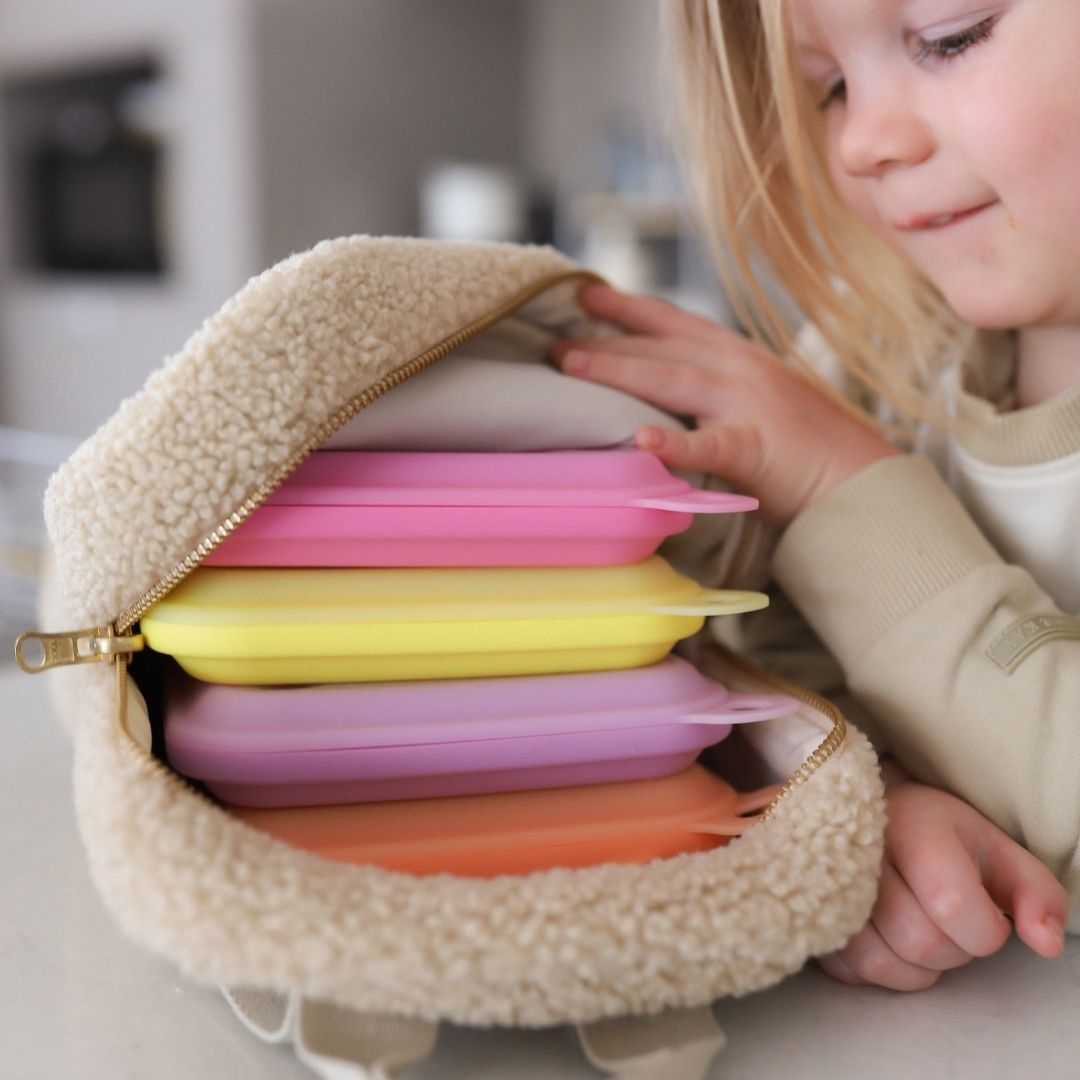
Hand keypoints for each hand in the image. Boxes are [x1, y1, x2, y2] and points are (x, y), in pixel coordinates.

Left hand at [552, 283, 897, 526]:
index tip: (583, 294)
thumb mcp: (757, 401)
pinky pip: (708, 445)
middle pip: (661, 347)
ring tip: (571, 366)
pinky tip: (641, 440)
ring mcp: (747, 405)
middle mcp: (739, 369)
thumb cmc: (806, 448)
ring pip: (672, 381)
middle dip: (605, 342)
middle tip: (553, 343)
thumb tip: (662, 391)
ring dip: (618, 370)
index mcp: (738, 357)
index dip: (628, 307)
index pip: (674, 323)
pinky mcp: (755, 448)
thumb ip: (713, 389)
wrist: (861, 481)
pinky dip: (674, 444)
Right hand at [818, 761, 1067, 990]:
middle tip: (950, 918)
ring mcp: (825, 879)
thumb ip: (1037, 893)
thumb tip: (1044, 942)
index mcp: (914, 826)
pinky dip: (881, 966)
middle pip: (920, 941)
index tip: (987, 911)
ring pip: (882, 962)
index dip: (986, 930)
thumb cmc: (936, 832)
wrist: (866, 806)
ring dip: (916, 964)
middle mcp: (861, 849)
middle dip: (952, 948)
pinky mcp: (807, 909)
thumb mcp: (997, 848)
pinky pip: (852, 968)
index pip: (955, 908)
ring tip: (921, 927)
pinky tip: (889, 935)